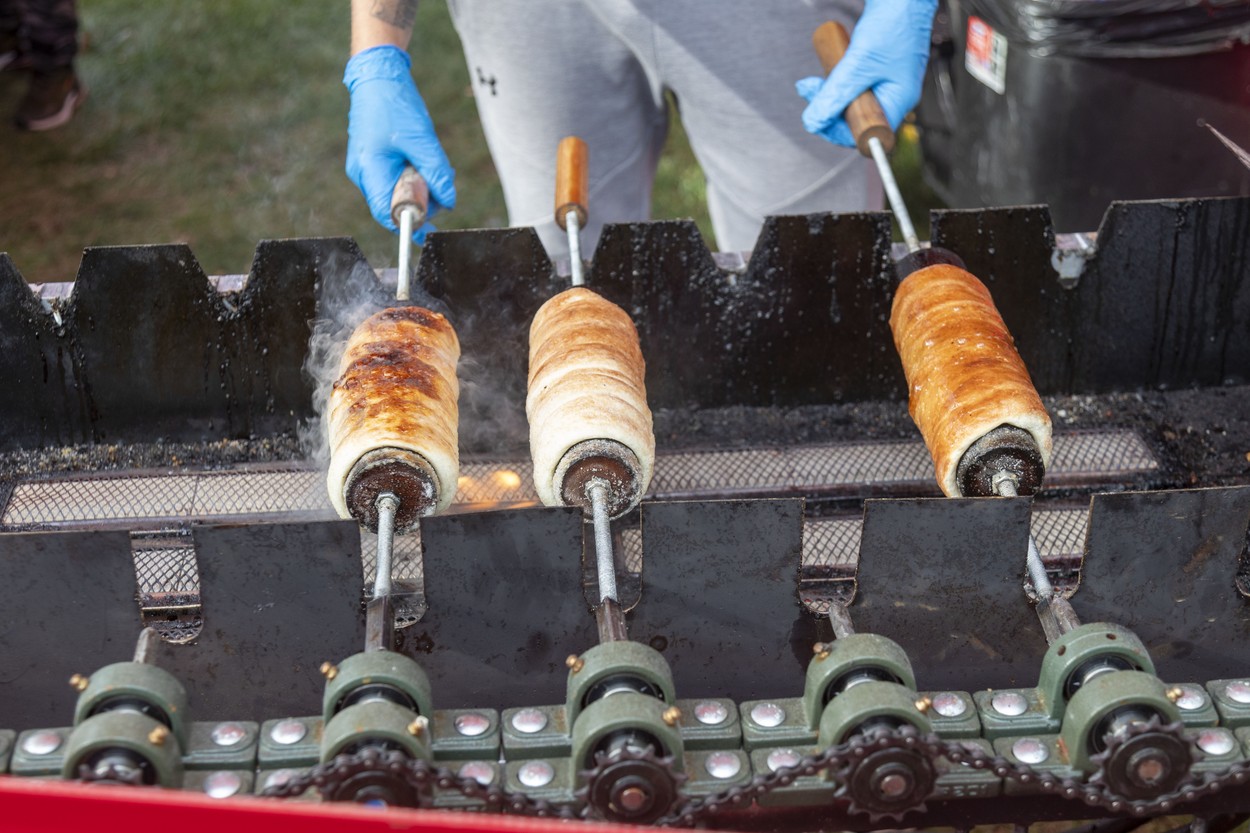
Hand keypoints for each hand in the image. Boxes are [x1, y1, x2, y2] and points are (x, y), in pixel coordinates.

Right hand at [344, 45, 455, 241]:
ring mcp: (365, 166)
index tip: (431, 231)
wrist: (377, 74)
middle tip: (442, 185)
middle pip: (394, 205)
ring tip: (433, 164)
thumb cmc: (395, 104)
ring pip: (396, 191)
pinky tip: (422, 158)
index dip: (410, 227)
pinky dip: (412, 174)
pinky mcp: (372, 158)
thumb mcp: (423, 140)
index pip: (387, 215)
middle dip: (421, 201)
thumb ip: (437, 173)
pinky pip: (394, 177)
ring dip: (419, 185)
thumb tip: (449, 201)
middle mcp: (363, 173)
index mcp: (369, 171)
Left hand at [795, 0, 937, 147]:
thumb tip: (813, 121)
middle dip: (828, 109)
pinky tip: (826, 71)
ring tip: (810, 82)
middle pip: (855, 119)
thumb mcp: (859, 63)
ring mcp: (885, 82)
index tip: (817, 118)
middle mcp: (893, 95)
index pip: (865, 134)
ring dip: (828, 94)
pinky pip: (853, 86)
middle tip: (809, 90)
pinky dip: (836, 81)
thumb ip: (836, 94)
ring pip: (850, 102)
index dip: (838, 131)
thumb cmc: (894, 23)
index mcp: (898, 101)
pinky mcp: (876, 70)